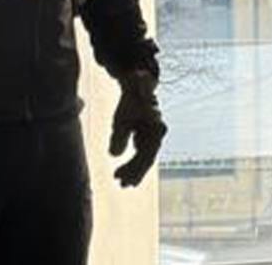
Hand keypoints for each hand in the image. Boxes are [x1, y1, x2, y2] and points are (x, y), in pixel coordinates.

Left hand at [109, 68, 166, 187]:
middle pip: (147, 158)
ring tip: (120, 181)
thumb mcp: (121, 117)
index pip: (146, 154)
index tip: (122, 178)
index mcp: (155, 128)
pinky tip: (123, 171)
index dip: (135, 169)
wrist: (137, 86)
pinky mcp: (147, 135)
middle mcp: (157, 133)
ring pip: (144, 156)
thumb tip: (113, 155)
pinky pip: (141, 152)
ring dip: (134, 169)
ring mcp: (153, 134)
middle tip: (121, 184)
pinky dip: (133, 162)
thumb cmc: (130, 101)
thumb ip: (119, 135)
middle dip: (135, 172)